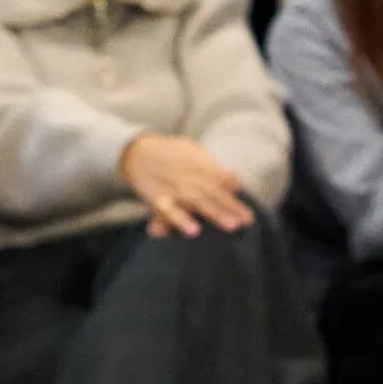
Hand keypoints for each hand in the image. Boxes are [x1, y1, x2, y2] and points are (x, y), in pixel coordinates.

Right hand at [119, 133, 251, 236]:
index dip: (234, 186)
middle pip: (212, 190)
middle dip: (231, 205)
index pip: (220, 175)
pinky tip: (194, 232)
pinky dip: (180, 220)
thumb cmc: (170, 155)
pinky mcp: (158, 199)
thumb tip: (237, 182)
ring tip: (232, 226)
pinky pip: (169, 212)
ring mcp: (173, 188)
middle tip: (248, 220)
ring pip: (196, 201)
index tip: (247, 199)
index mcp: (198, 163)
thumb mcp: (191, 152)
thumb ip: (213, 167)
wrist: (135, 152)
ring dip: (214, 213)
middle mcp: (187, 175)